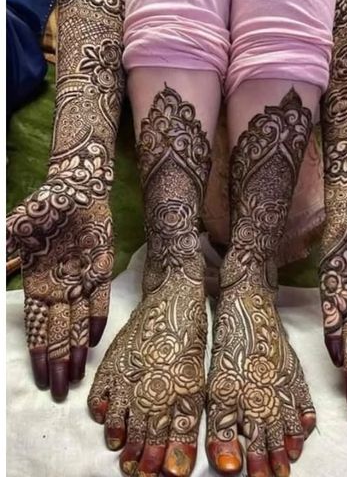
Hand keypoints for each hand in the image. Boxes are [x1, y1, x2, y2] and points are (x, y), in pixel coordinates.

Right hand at [7, 153, 113, 400]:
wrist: (75, 189)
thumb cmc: (43, 209)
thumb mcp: (13, 233)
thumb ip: (4, 258)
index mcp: (37, 285)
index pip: (37, 328)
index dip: (39, 352)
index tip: (39, 378)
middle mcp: (59, 289)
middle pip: (58, 334)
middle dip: (58, 362)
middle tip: (59, 392)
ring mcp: (81, 281)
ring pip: (79, 323)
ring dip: (78, 348)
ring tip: (77, 376)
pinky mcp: (101, 269)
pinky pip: (100, 299)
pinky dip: (97, 318)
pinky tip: (95, 340)